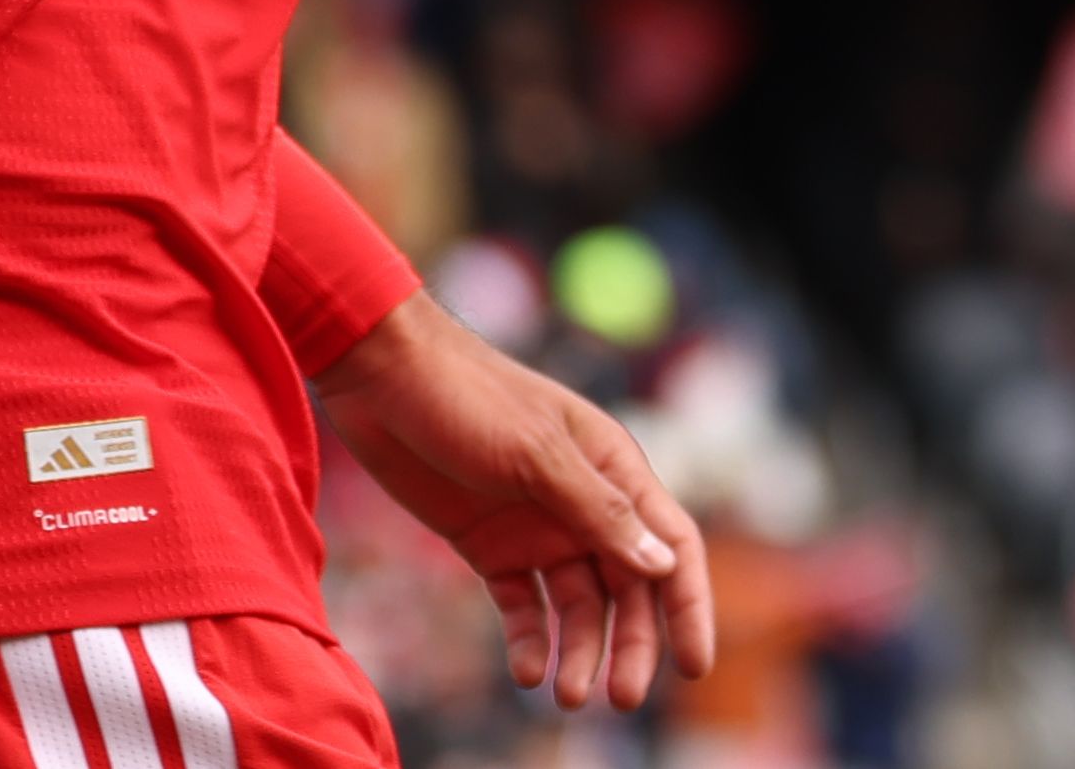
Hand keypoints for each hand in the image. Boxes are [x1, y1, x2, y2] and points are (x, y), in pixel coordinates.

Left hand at [315, 294, 717, 708]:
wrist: (380, 375)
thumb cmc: (468, 396)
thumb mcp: (537, 454)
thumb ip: (598, 511)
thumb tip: (662, 564)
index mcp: (613, 469)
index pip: (670, 544)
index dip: (689, 605)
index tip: (694, 666)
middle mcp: (584, 503)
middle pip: (628, 587)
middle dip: (631, 644)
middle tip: (619, 700)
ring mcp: (537, 525)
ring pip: (577, 604)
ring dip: (579, 651)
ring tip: (569, 697)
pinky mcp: (489, 543)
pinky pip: (522, 603)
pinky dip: (529, 639)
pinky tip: (525, 672)